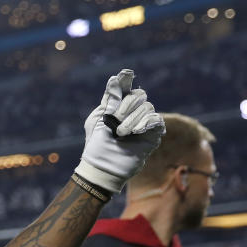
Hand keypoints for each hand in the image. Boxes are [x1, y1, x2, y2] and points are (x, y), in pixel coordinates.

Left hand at [75, 69, 164, 192]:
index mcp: (117, 107)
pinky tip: (136, 131)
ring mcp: (143, 123)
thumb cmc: (96, 145)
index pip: (125, 88)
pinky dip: (146, 123)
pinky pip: (156, 120)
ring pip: (147, 107)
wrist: (102, 165)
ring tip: (121, 133)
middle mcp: (132, 112)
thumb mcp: (98, 120)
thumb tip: (115, 78)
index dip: (125, 80)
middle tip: (115, 119)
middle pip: (139, 95)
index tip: (125, 74)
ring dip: (132, 119)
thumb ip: (108, 100)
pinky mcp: (152, 134)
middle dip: (127, 105)